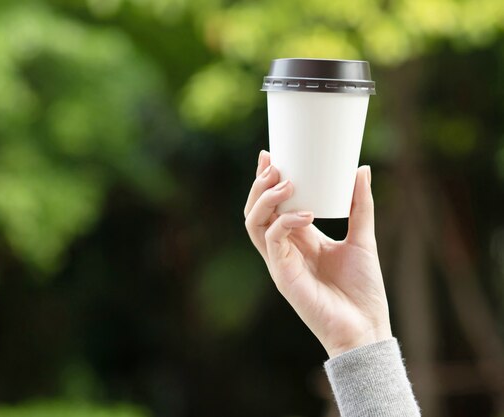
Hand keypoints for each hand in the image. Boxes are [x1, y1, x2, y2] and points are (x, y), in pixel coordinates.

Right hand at [244, 151, 391, 357]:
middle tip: (273, 164)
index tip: (270, 154)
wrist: (366, 327)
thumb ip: (360, 206)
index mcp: (299, 239)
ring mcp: (280, 262)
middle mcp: (284, 248)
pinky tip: (306, 215)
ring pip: (253, 224)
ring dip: (263, 200)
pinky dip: (285, 223)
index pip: (272, 205)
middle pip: (255, 211)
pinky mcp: (283, 276)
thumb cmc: (362, 290)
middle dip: (258, 185)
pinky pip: (273, 241)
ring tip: (284, 181)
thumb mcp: (363, 238)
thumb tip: (361, 169)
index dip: (266, 180)